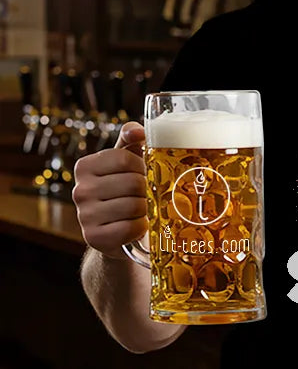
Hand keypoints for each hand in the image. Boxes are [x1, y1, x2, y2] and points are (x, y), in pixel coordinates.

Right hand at [72, 122, 147, 259]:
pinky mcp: (95, 238)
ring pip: (134, 206)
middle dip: (147, 189)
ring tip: (142, 209)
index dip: (142, 166)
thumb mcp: (127, 160)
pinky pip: (130, 228)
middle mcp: (80, 190)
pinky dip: (141, 227)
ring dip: (146, 209)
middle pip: (132, 183)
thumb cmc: (126, 188)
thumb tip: (138, 130)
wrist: (119, 231)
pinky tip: (136, 224)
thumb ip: (131, 138)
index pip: (125, 159)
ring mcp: (84, 216)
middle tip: (146, 194)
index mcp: (85, 166)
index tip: (143, 173)